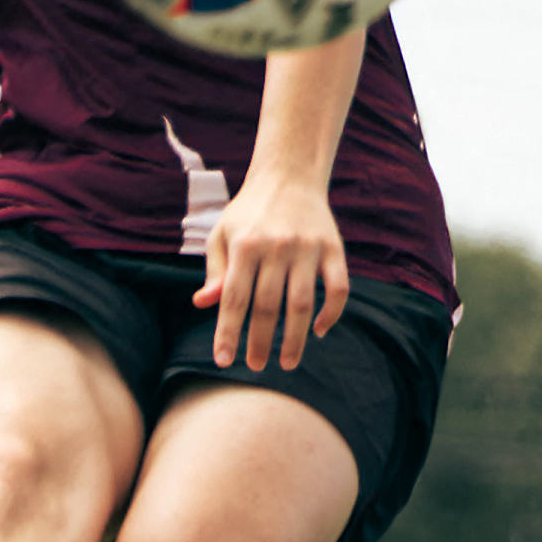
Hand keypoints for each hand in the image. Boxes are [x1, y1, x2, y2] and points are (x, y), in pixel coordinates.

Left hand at [192, 173, 348, 370]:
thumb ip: (215, 270)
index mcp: (244, 244)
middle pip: (267, 306)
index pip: (234, 298)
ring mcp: (308, 248)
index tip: (223, 361)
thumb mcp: (223, 233)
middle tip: (256, 366)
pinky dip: (331, 313)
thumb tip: (202, 304)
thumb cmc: (248, 212)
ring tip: (287, 363)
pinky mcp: (334, 248)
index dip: (227, 332)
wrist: (288, 176)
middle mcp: (276, 247)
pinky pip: (338, 288)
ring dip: (295, 338)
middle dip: (260, 341)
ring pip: (302, 303)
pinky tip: (318, 331)